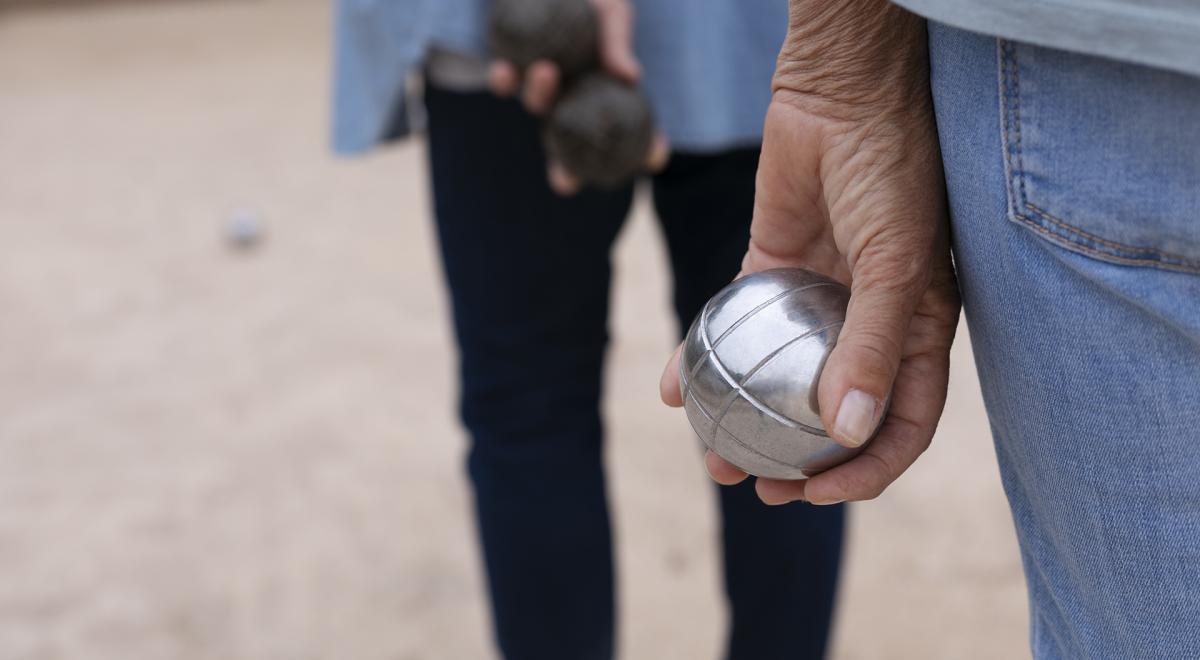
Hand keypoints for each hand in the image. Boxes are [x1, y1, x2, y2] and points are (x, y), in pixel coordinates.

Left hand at [488, 0, 667, 192]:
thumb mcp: (612, 11)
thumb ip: (618, 40)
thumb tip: (631, 76)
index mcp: (602, 89)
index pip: (630, 129)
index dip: (643, 149)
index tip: (654, 155)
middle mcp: (571, 94)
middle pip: (570, 144)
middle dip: (565, 173)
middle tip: (564, 183)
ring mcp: (538, 82)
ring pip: (537, 104)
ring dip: (539, 95)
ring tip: (546, 71)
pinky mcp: (508, 65)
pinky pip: (504, 79)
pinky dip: (504, 79)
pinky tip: (504, 71)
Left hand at [659, 0, 959, 504]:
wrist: (843, 92)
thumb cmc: (892, 171)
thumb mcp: (897, 262)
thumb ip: (877, 346)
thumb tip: (851, 433)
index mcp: (917, 332)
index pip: (900, 424)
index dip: (866, 471)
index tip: (815, 496)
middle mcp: (868, 325)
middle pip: (832, 414)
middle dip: (799, 463)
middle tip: (756, 485)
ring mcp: (817, 301)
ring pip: (777, 380)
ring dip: (746, 422)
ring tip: (711, 455)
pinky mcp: (768, 269)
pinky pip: (731, 326)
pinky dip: (702, 357)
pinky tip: (671, 387)